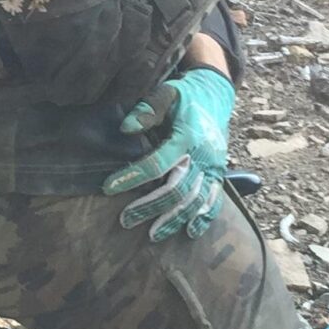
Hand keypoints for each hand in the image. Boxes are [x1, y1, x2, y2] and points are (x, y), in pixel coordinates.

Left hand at [103, 68, 235, 241]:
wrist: (216, 95)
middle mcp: (202, 155)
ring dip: (174, 219)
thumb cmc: (186, 96)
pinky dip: (204, 217)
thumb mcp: (167, 93)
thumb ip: (147, 110)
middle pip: (177, 188)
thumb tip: (125, 129)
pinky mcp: (220, 173)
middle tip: (126, 220)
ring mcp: (214, 166)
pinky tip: (190, 233)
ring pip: (195, 200)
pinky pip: (215, 199)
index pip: (157, 163)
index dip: (132, 177)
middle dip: (150, 206)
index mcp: (187, 135)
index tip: (108, 188)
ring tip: (153, 234)